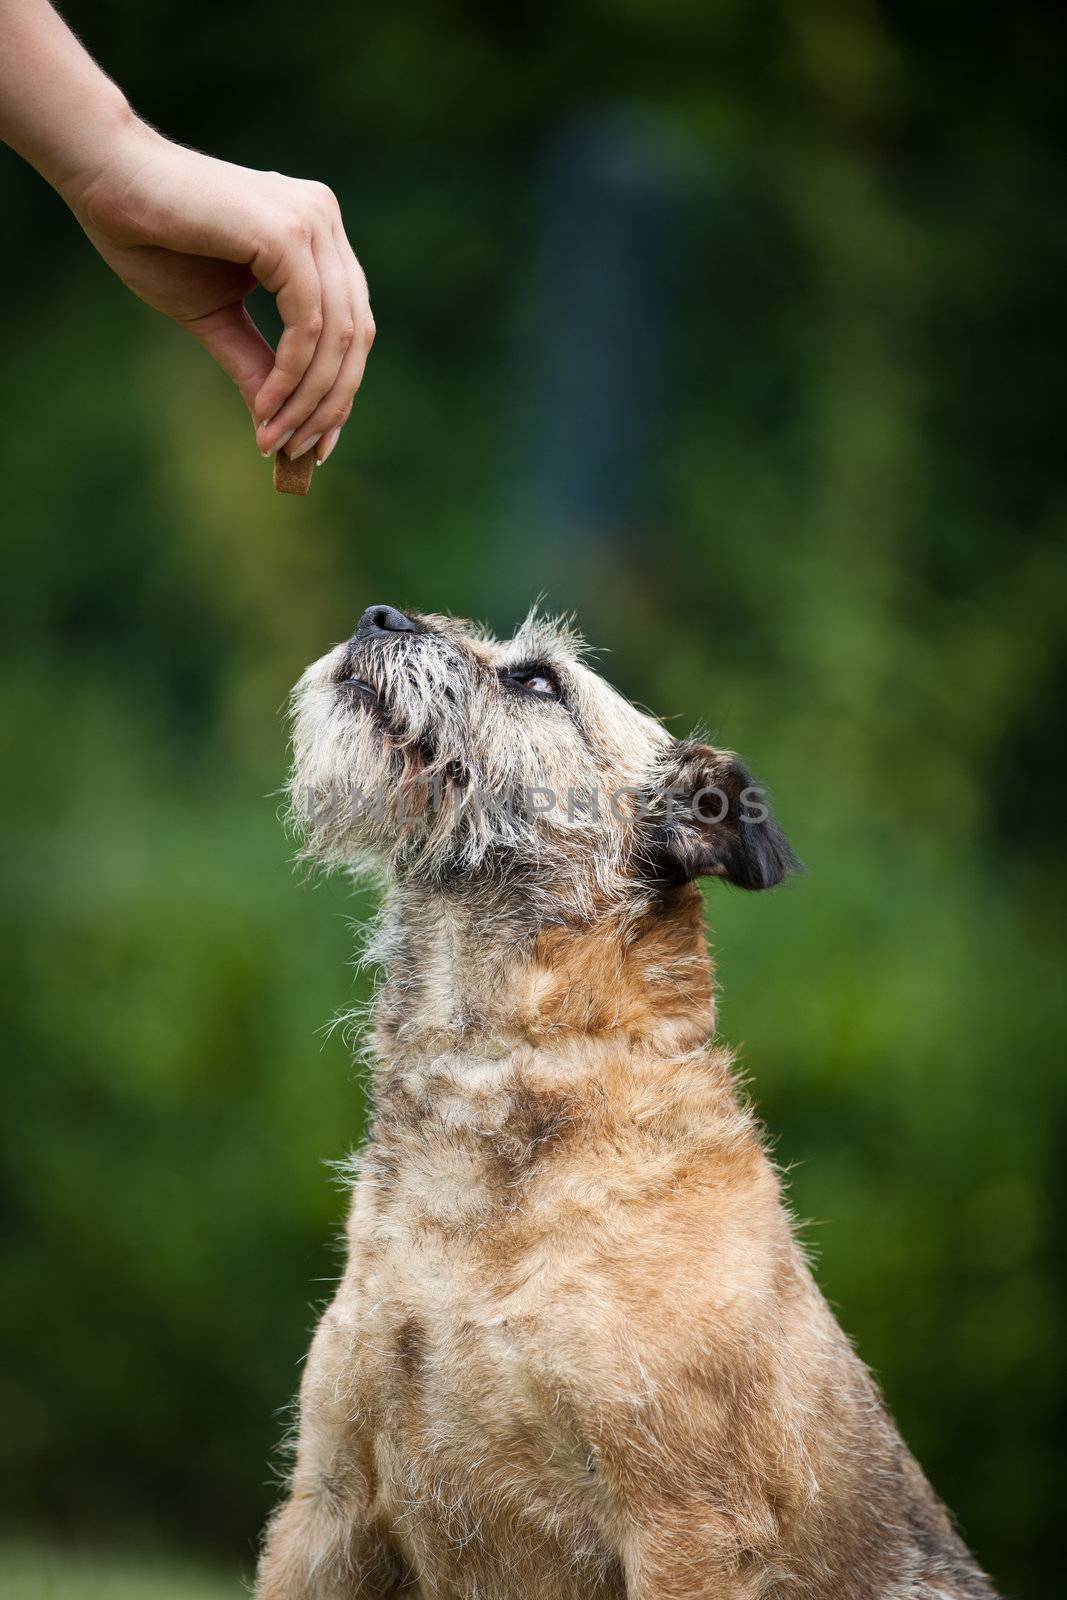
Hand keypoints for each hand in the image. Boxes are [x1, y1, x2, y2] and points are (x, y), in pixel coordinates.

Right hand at [65, 117, 373, 463]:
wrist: (105, 179)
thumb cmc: (151, 239)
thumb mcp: (215, 318)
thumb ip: (256, 364)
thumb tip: (279, 425)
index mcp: (317, 235)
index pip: (351, 326)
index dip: (339, 390)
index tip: (317, 443)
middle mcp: (324, 221)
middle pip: (356, 335)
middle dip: (330, 404)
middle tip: (300, 453)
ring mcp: (312, 221)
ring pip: (337, 336)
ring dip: (308, 399)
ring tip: (276, 438)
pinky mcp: (289, 232)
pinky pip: (309, 324)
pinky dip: (292, 374)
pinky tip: (267, 407)